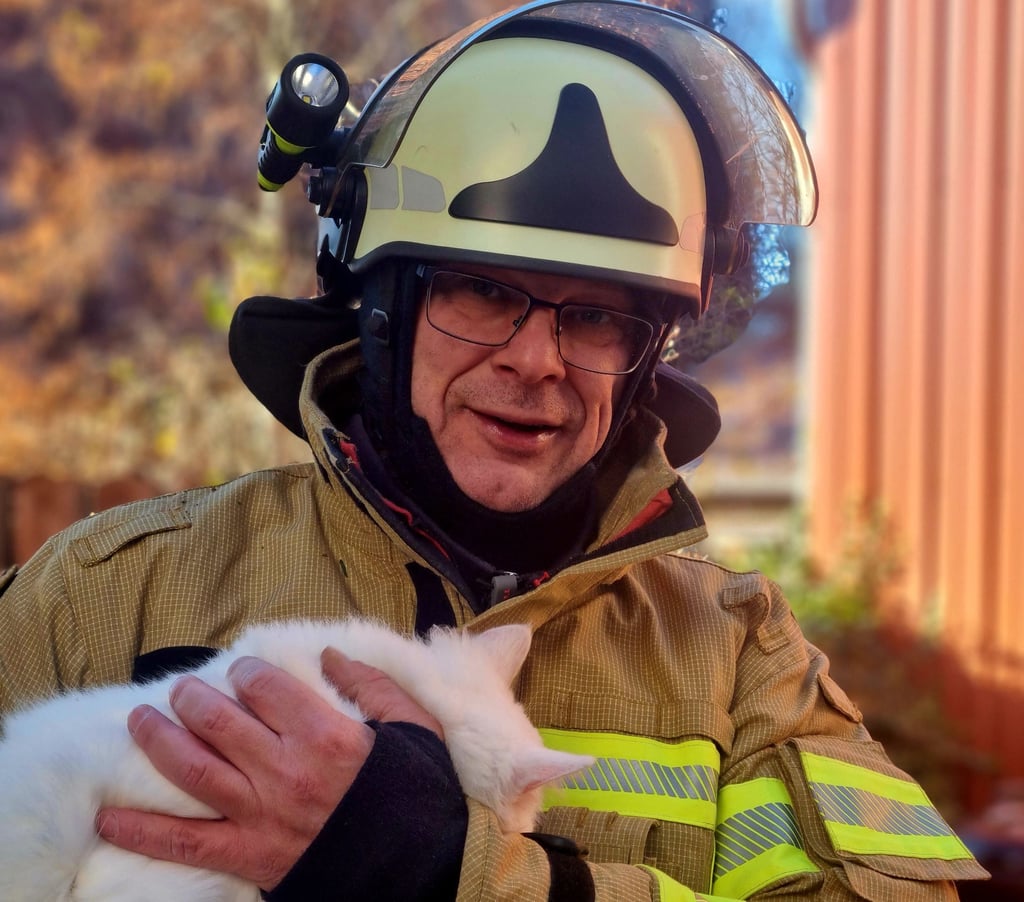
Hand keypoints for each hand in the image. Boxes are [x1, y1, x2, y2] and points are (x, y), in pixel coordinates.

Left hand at [96, 647, 442, 889]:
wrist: (419, 868)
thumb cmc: (417, 794)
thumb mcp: (413, 726)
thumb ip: (372, 684)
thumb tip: (330, 654)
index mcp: (326, 734)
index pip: (264, 687)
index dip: (245, 672)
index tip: (241, 672)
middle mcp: (286, 769)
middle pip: (219, 721)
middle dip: (192, 697)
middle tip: (181, 689)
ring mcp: (261, 814)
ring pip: (194, 769)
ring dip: (159, 740)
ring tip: (139, 719)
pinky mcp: (249, 854)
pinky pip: (186, 842)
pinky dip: (143, 830)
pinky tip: (110, 816)